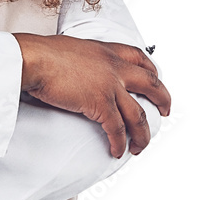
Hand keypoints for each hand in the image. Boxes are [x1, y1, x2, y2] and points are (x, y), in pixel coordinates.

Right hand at [12, 33, 170, 158]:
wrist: (34, 59)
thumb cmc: (42, 53)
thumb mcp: (70, 48)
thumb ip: (82, 59)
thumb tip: (76, 68)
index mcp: (106, 51)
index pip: (139, 57)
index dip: (152, 70)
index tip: (156, 77)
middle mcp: (114, 66)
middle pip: (151, 84)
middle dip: (163, 99)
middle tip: (166, 111)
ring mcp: (110, 85)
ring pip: (138, 114)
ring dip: (142, 133)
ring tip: (141, 145)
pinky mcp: (99, 103)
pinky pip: (116, 129)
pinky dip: (119, 143)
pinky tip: (117, 151)